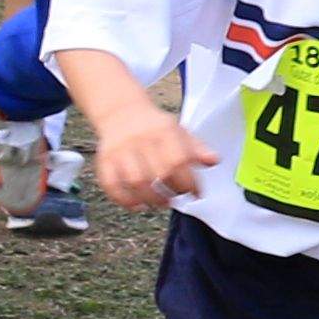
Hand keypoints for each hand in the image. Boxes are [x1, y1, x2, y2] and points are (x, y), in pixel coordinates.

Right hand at [91, 105, 210, 209]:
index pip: (179, 161)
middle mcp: (140, 140)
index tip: (197, 193)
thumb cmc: (156, 128)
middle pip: (158, 174)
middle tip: (178, 197)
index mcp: (163, 131)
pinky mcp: (104, 160)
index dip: (190, 182)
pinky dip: (124, 199)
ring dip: (151, 199)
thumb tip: (214, 161)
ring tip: (162, 203)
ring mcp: (120, 150)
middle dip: (172, 192)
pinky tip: (138, 205)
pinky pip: (111, 185)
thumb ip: (197, 148)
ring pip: (135, 182)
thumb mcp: (180, 131)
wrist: (122, 113)